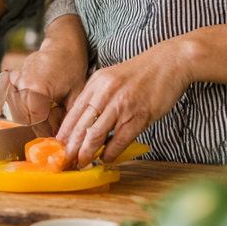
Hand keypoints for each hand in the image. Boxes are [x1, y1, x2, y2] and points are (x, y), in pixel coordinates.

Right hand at [0, 15, 89, 124]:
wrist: (64, 44)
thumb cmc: (72, 67)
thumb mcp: (75, 95)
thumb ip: (66, 118)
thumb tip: (61, 137)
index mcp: (38, 89)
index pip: (35, 121)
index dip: (48, 128)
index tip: (58, 127)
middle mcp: (22, 83)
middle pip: (22, 116)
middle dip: (38, 122)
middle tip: (53, 116)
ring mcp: (16, 78)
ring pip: (12, 107)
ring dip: (24, 114)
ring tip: (43, 110)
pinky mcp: (13, 75)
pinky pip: (1, 90)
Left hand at [56, 43, 192, 166]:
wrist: (169, 62)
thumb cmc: (140, 73)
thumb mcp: (112, 78)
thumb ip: (98, 97)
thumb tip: (85, 122)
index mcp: (96, 84)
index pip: (73, 113)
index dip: (64, 133)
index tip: (58, 148)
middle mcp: (105, 93)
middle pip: (81, 125)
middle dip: (71, 148)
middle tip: (65, 162)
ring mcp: (122, 104)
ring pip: (96, 134)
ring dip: (87, 152)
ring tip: (82, 163)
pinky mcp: (139, 115)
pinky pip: (120, 139)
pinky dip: (111, 152)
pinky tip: (106, 158)